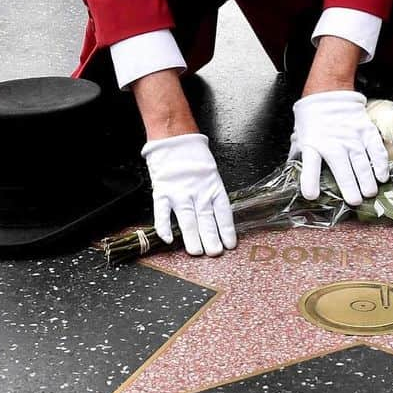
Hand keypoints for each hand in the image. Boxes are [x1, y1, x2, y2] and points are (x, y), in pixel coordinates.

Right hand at [141, 133, 235, 255]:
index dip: (226, 229)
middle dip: (211, 238)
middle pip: (206, 218)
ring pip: (187, 218)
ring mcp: (179, 191)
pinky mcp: (162, 191)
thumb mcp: (211, 173)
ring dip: (192, 237)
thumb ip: (212, 194)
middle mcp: (198, 190)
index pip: (223, 211)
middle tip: (215, 253)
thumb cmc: (194, 157)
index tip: (230, 244)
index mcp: (213, 186)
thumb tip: (218, 219)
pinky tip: (169, 239)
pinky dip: (164, 226)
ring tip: (196, 251)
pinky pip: (162, 212)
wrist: (174, 139)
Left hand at [291, 90, 389, 205]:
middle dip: (349, 186)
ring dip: (366, 179)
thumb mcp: (300, 136)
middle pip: (342, 167)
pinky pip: (375, 149)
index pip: (310, 163)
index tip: (312, 195)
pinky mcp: (366, 130)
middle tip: (355, 201)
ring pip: (361, 160)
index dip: (310, 180)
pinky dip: (380, 163)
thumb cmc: (313, 118)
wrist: (328, 91)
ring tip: (370, 193)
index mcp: (313, 143)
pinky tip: (382, 176)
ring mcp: (351, 136)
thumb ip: (300, 156)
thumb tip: (296, 175)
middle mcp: (333, 141)